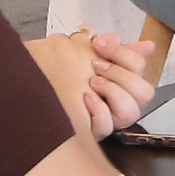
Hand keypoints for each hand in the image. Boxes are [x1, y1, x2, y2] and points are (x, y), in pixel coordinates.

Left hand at [22, 30, 145, 137]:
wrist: (29, 96)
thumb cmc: (57, 77)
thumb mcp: (83, 55)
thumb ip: (111, 48)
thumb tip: (145, 44)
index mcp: (119, 80)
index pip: (139, 66)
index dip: (123, 54)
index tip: (100, 43)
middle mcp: (118, 100)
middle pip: (143, 91)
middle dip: (120, 74)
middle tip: (95, 65)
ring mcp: (108, 117)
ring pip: (131, 112)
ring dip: (114, 93)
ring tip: (92, 83)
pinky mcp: (93, 132)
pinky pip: (106, 127)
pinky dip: (99, 112)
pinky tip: (86, 99)